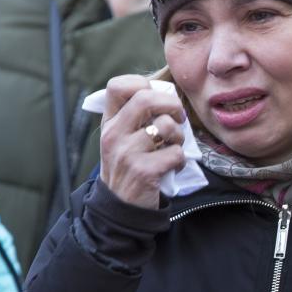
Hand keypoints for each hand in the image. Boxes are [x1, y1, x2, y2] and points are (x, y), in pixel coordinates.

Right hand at [99, 75, 186, 208]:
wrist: (122, 208)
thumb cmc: (130, 166)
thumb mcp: (123, 139)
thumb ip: (137, 117)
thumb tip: (168, 95)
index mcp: (109, 122)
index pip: (117, 86)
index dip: (142, 83)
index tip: (156, 98)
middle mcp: (113, 134)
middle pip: (145, 98)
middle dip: (171, 104)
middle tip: (177, 118)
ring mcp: (126, 153)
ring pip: (165, 126)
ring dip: (179, 136)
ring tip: (173, 146)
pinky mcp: (143, 171)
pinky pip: (175, 153)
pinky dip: (181, 160)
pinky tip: (173, 166)